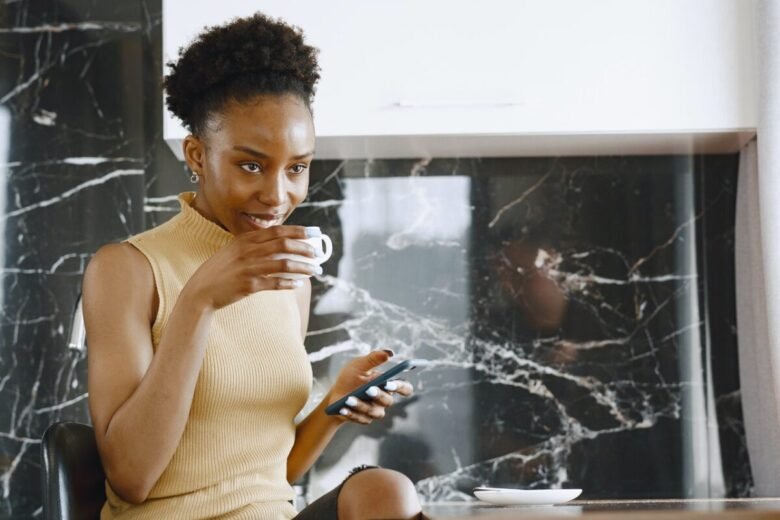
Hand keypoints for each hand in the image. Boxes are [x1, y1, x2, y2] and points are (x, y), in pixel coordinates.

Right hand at [184, 225, 320, 310]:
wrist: (200, 291)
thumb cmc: (220, 271)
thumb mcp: (234, 251)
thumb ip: (254, 245)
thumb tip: (280, 243)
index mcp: (245, 240)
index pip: (277, 231)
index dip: (298, 231)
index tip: (314, 232)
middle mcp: (248, 251)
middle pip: (284, 245)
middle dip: (305, 248)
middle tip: (317, 253)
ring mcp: (248, 268)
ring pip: (284, 264)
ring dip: (302, 267)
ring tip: (314, 270)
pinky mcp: (249, 285)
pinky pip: (275, 283)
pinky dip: (289, 283)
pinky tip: (298, 284)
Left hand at [327, 350, 414, 424]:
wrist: (335, 394)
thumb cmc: (350, 377)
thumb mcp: (358, 365)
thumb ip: (373, 359)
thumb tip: (389, 353)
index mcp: (387, 384)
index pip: (404, 388)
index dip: (400, 387)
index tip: (389, 382)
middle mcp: (384, 399)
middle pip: (388, 401)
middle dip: (378, 395)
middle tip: (369, 389)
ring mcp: (375, 410)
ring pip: (374, 411)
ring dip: (361, 405)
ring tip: (348, 399)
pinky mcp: (364, 419)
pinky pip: (361, 418)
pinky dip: (351, 413)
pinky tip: (343, 408)